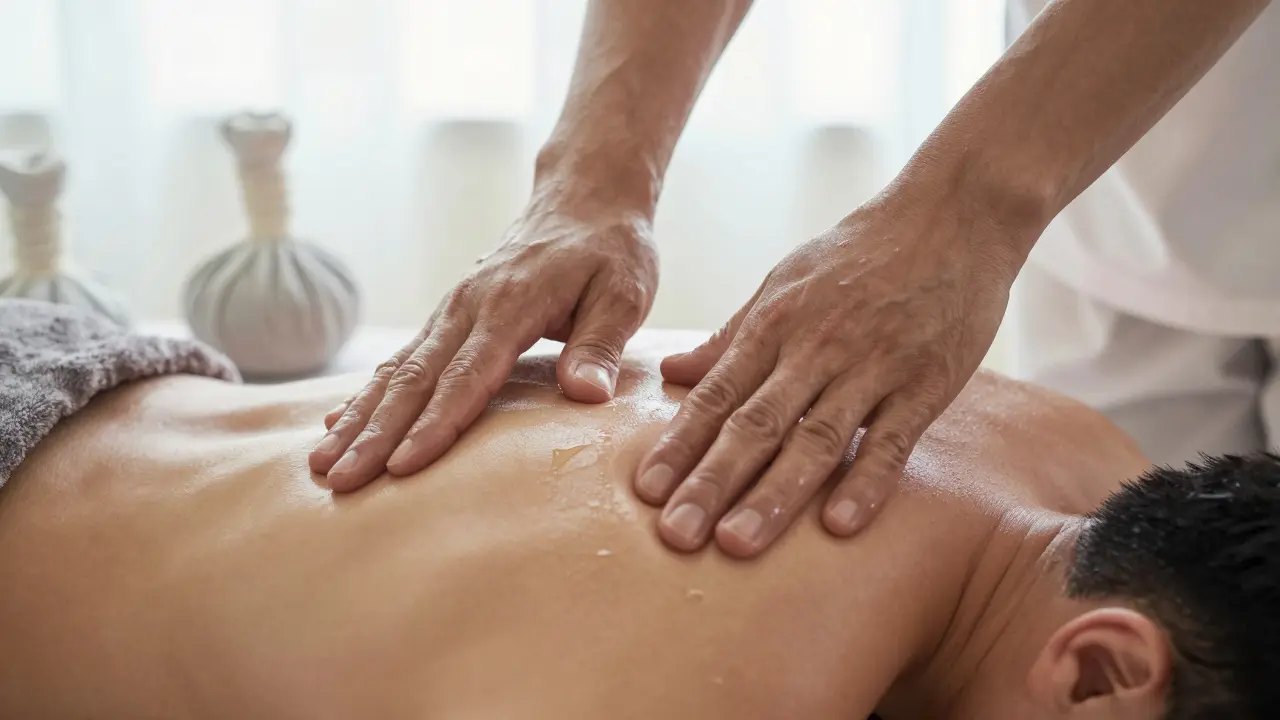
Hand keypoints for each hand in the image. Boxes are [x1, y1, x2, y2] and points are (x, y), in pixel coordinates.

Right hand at [310, 191, 658, 491]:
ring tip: (321, 464)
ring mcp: (451, 309)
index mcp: (510, 304)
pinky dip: (366, 394)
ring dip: (358, 419)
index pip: (466, 375)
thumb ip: (601, 344)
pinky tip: (337, 424)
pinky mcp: (447, 315)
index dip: (435, 424)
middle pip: (414, 379)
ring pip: (394, 370)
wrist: (584, 197)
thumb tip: (586, 395)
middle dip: (375, 434)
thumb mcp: (624, 292)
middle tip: (341, 482)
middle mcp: (467, 306)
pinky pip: (399, 359)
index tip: (404, 467)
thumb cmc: (610, 249)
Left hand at [633, 193, 1019, 556]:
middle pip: (755, 424)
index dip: (680, 444)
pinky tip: (838, 525)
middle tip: (677, 534)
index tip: (647, 491)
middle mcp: (815, 348)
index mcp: (774, 324)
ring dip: (774, 495)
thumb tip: (670, 373)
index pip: (716, 395)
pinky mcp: (927, 383)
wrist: (953, 214)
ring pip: (815, 439)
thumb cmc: (859, 253)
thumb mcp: (784, 283)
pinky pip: (892, 439)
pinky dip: (866, 481)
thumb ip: (731, 336)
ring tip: (737, 543)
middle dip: (711, 481)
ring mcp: (872, 366)